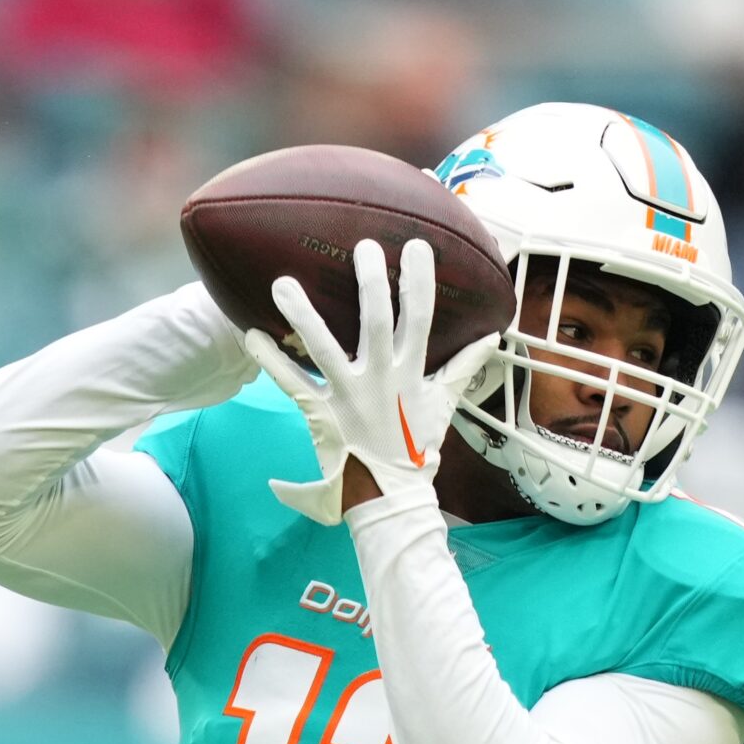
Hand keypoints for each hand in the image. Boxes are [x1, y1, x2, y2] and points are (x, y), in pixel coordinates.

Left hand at [244, 239, 500, 525]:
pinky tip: (252, 335)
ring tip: (283, 283)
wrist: (392, 497)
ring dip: (303, 315)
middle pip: (378, 322)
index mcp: (411, 373)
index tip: (418, 246)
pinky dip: (271, 360)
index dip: (420, 281)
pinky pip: (292, 383)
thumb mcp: (444, 406)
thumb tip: (491, 338)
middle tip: (363, 246)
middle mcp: (381, 379)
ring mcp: (350, 396)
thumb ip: (462, 367)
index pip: (422, 318)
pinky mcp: (323, 414)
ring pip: (324, 347)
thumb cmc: (415, 451)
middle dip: (372, 282)